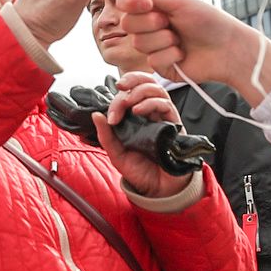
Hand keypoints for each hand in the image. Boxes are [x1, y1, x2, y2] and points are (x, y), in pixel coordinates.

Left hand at [94, 71, 189, 196]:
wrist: (157, 189)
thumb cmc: (140, 171)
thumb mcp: (116, 154)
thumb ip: (106, 135)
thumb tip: (96, 114)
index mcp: (135, 117)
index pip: (129, 93)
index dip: (118, 97)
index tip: (111, 116)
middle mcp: (150, 114)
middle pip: (145, 82)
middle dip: (131, 81)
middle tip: (120, 91)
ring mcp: (162, 117)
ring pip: (156, 89)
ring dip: (140, 91)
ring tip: (129, 104)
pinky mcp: (174, 125)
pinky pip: (166, 105)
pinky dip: (151, 103)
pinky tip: (140, 111)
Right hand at [114, 0, 270, 106]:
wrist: (228, 48)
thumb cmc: (208, 20)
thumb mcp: (179, 1)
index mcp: (154, 9)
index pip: (125, 4)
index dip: (131, 4)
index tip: (148, 4)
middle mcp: (151, 27)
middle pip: (127, 24)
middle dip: (149, 23)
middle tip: (169, 22)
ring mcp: (155, 48)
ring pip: (138, 44)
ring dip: (163, 39)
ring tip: (180, 39)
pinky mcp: (161, 67)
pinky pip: (152, 60)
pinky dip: (169, 55)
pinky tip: (183, 53)